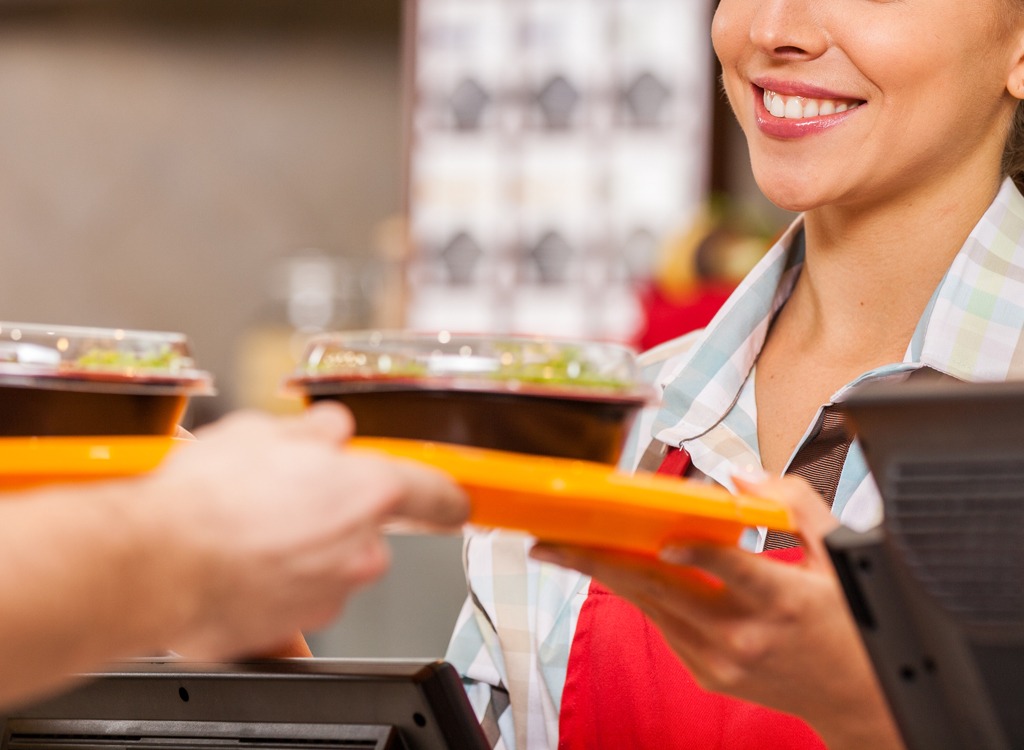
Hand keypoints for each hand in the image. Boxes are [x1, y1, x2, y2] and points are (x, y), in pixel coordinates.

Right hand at [140, 402, 468, 659]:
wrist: (153, 561)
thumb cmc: (207, 497)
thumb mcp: (263, 431)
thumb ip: (315, 432)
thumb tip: (328, 432)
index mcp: (368, 493)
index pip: (436, 494)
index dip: (446, 496)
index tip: (453, 501)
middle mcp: (360, 550)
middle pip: (367, 529)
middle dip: (333, 513)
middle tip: (281, 495)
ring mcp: (329, 595)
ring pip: (329, 564)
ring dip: (300, 548)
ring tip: (246, 528)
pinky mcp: (291, 629)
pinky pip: (293, 599)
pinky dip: (273, 585)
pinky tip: (239, 566)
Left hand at [529, 475, 902, 749]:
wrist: (858, 699)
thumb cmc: (849, 623)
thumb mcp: (841, 556)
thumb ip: (793, 506)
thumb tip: (741, 477)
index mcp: (782, 601)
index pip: (728, 568)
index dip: (692, 550)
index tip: (661, 531)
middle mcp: (744, 635)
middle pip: (661, 588)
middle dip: (600, 560)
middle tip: (554, 538)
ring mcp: (721, 659)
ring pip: (650, 605)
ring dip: (604, 574)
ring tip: (563, 548)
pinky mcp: (707, 672)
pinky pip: (662, 622)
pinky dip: (638, 591)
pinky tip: (613, 567)